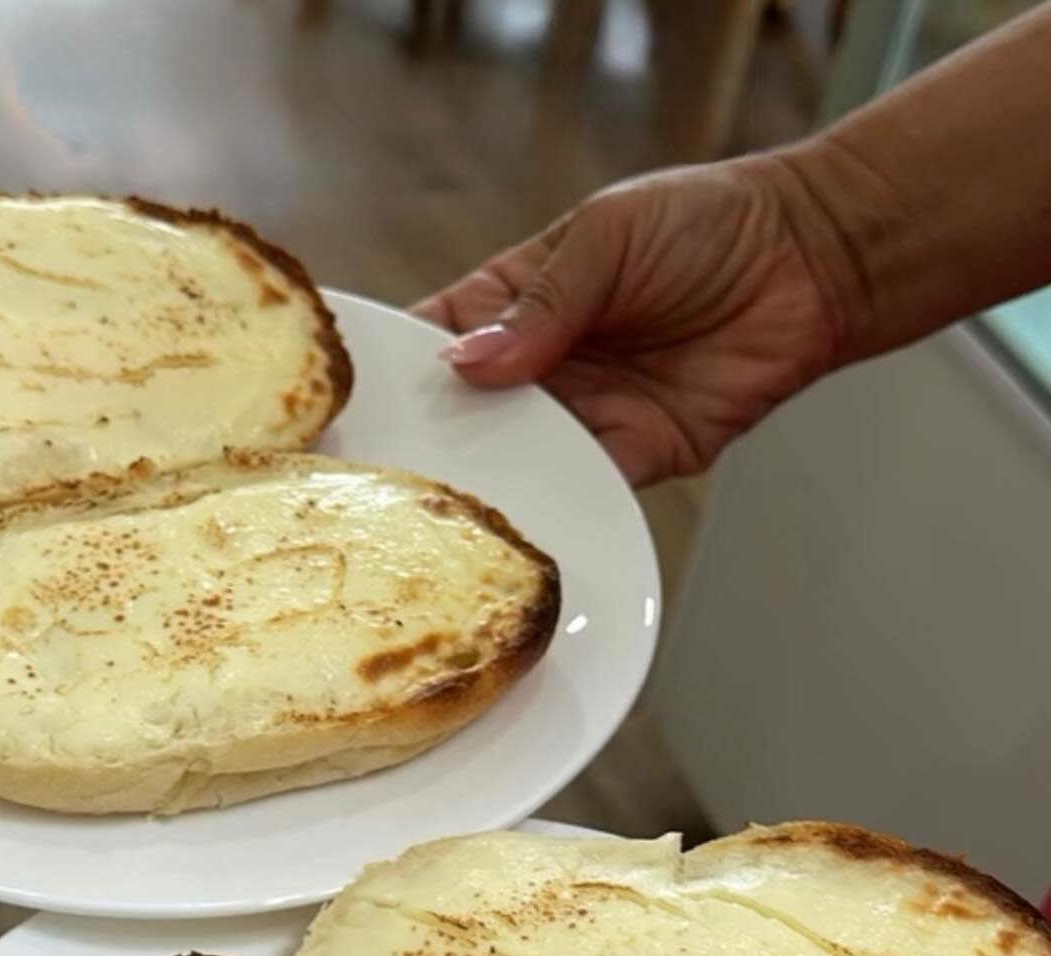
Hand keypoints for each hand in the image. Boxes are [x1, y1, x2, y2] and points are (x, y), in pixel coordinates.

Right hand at [415, 157, 850, 487]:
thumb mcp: (608, 238)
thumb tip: (468, 364)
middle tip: (385, 479)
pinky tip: (521, 521)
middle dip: (430, 447)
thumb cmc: (706, 225)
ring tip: (444, 510)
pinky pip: (582, 491)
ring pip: (517, 463)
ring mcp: (583, 417)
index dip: (396, 374)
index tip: (354, 408)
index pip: (435, 343)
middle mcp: (539, 370)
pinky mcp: (633, 457)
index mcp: (513, 303)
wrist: (809, 262)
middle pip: (464, 418)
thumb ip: (542, 304)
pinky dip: (555, 508)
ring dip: (489, 484)